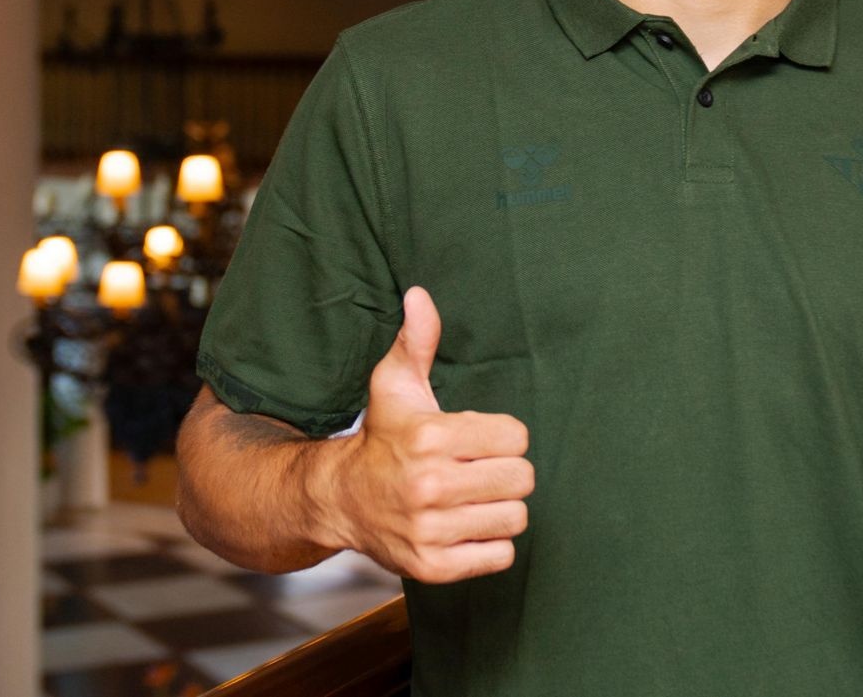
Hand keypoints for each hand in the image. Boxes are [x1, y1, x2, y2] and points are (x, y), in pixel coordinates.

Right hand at [318, 285, 533, 583]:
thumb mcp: (394, 385)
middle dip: (506, 472)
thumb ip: (416, 340)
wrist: (340, 500)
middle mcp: (430, 486)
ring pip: (515, 517)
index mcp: (431, 437)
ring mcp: (431, 531)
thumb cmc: (381, 438)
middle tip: (480, 470)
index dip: (503, 436)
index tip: (479, 439)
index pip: (516, 437)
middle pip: (522, 478)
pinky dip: (490, 544)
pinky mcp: (433, 567)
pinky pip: (500, 556)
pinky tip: (466, 526)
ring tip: (473, 499)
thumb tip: (420, 295)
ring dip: (500, 508)